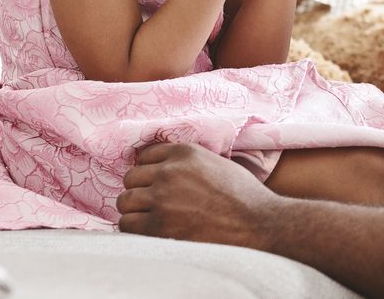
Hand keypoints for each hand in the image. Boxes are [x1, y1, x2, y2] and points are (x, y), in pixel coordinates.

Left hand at [118, 143, 281, 248]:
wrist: (257, 223)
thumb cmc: (243, 195)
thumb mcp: (217, 163)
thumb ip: (188, 162)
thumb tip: (164, 167)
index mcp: (185, 152)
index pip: (145, 157)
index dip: (149, 172)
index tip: (155, 183)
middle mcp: (169, 171)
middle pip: (131, 178)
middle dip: (140, 190)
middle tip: (154, 203)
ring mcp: (161, 199)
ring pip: (125, 201)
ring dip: (135, 210)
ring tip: (150, 218)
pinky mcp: (158, 226)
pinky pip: (128, 224)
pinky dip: (135, 228)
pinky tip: (150, 231)